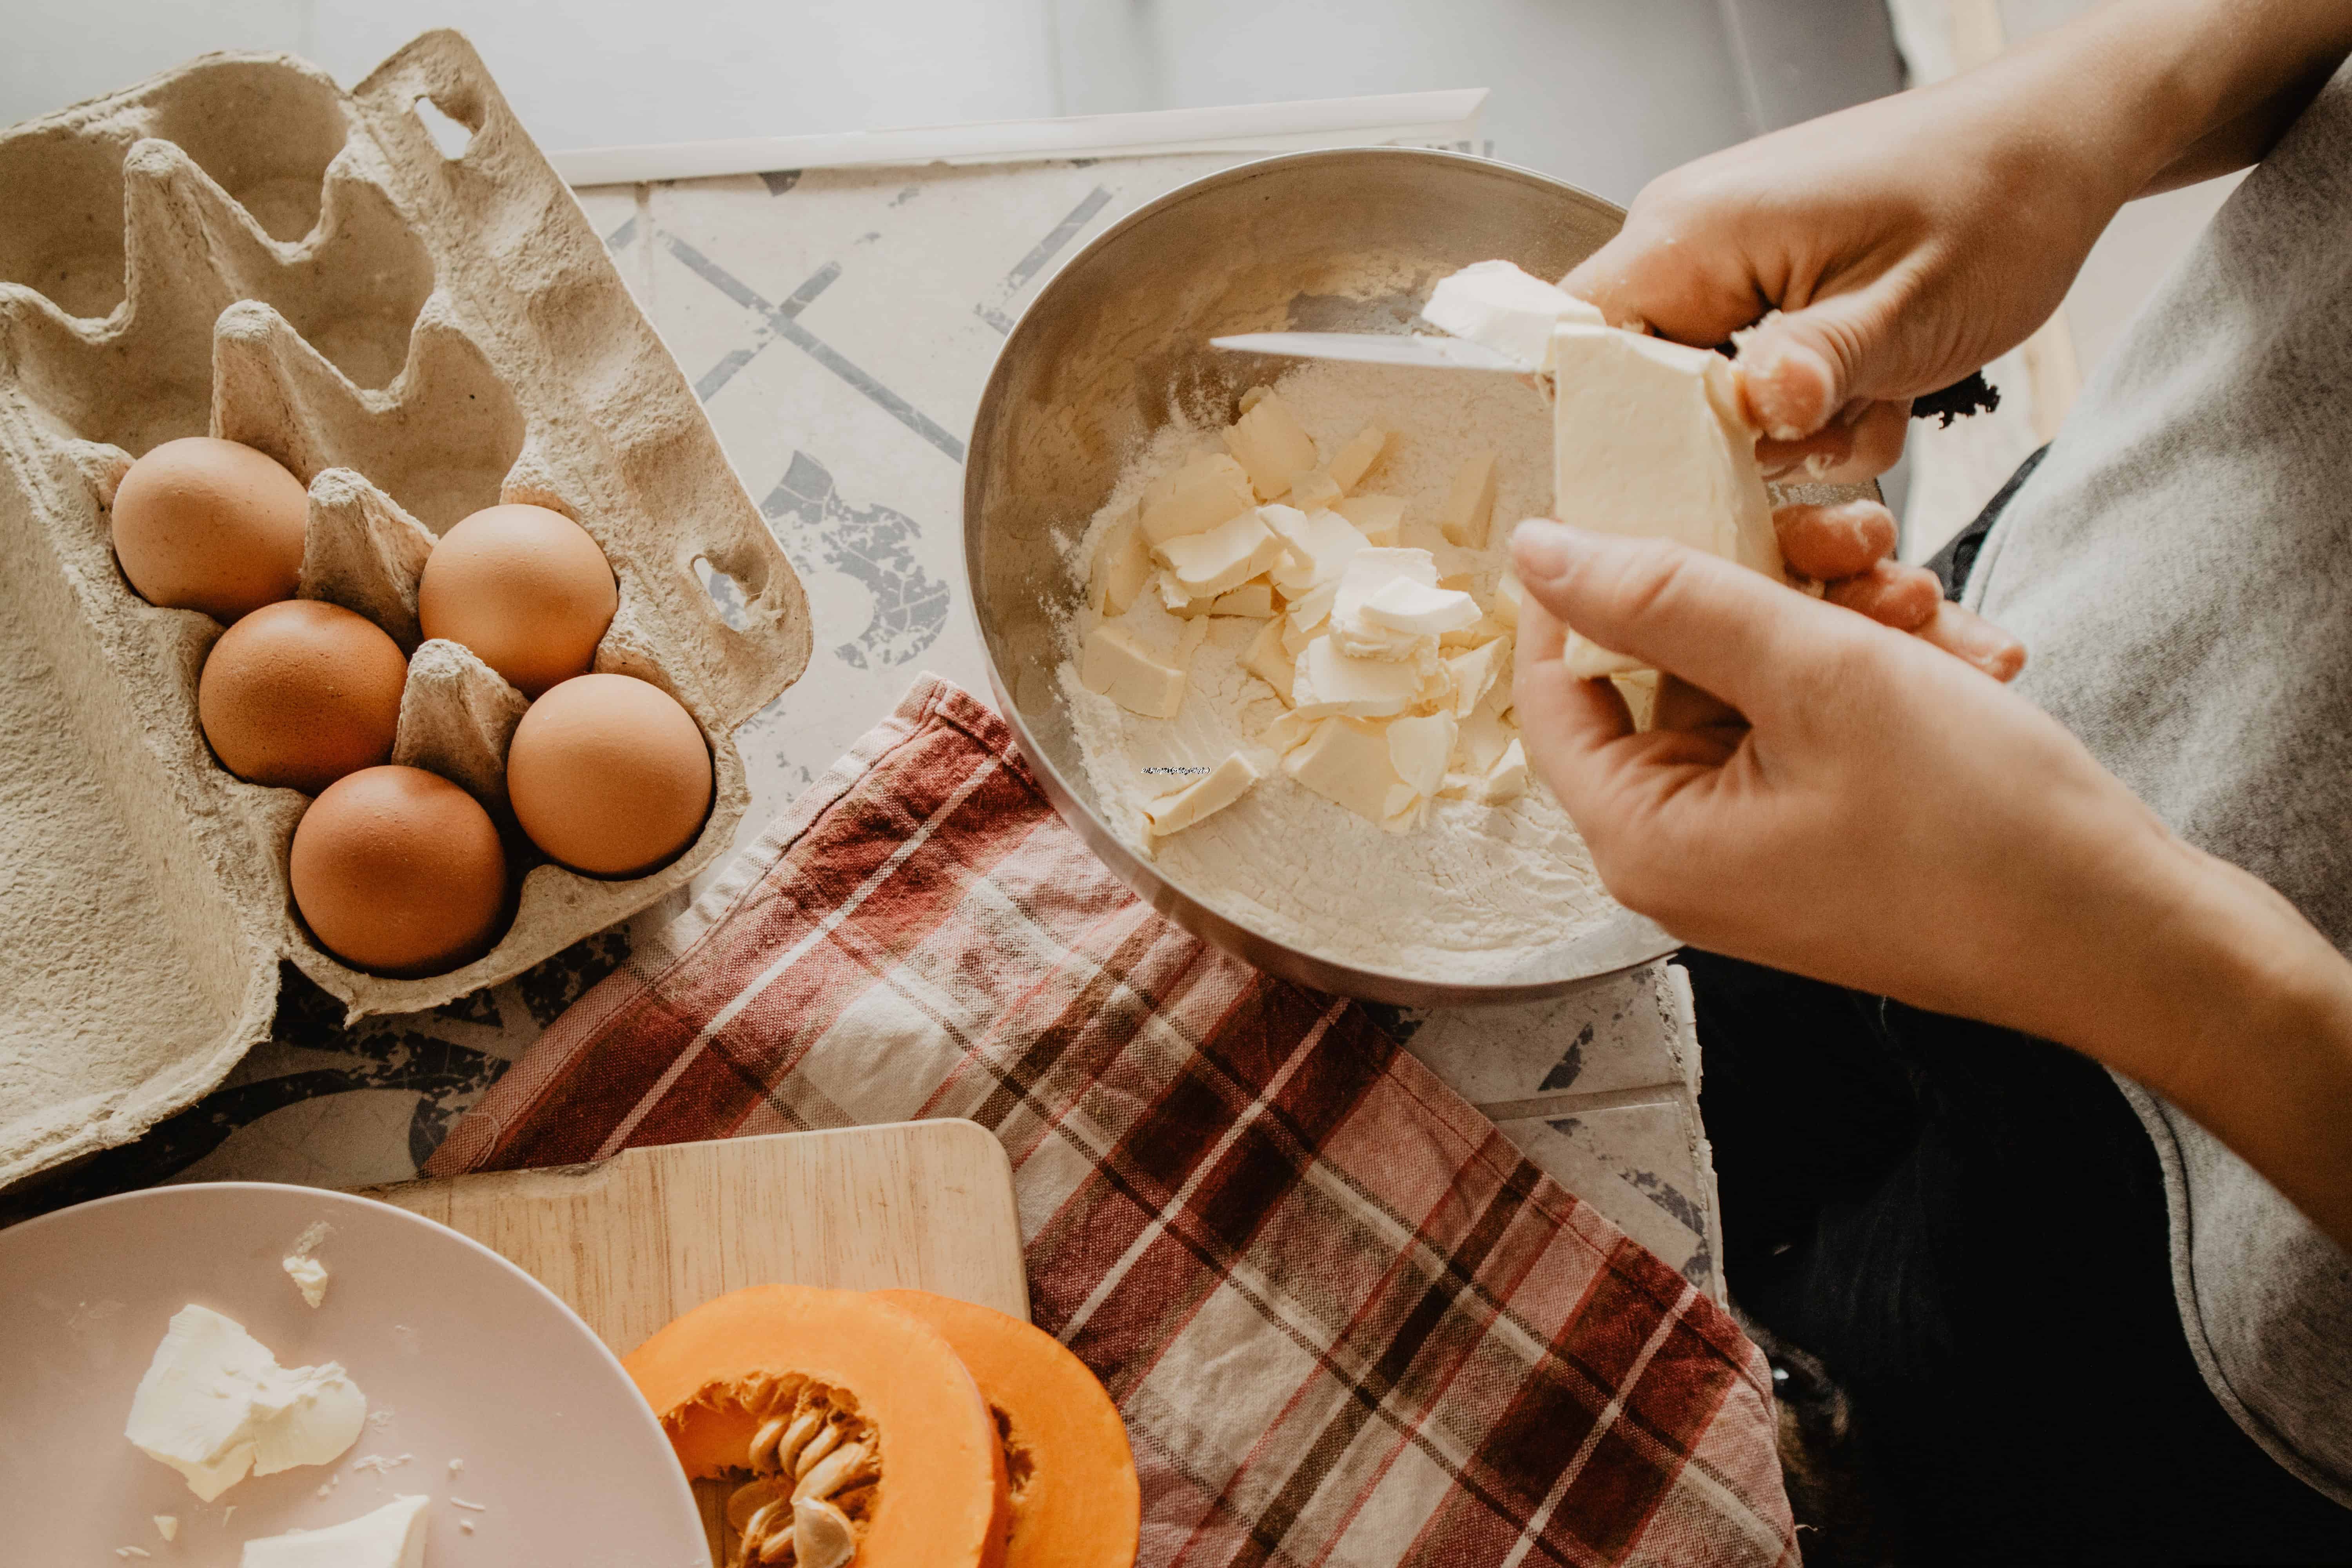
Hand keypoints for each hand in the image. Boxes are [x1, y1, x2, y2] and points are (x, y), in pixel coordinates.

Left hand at [1510, 518, 2351, 1249]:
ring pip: (1747, 683)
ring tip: (1918, 594)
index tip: (1651, 496)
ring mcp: (1751, 842)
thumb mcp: (1814, 673)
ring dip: (1830, 619)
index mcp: (1643, 837)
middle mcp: (1680, 850)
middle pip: (1658, 674)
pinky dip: (1866, 669)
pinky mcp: (1817, 828)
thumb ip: (1667, 600)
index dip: (1591, 582)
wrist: (2126, 933)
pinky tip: (1946, 641)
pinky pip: (1806, 722)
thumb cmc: (1977, 825)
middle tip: (1848, 540)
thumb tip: (1542, 551)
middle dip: (1753, 589)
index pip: (1553, 687)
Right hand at [1558, 0, 2351, 476]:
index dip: (1612, 433)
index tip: (1686, 485)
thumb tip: (1751, 412)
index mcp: (1694, 232)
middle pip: (1638, 385)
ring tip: (1872, 409)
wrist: (2058, 140)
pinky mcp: (1763, 279)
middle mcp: (1688, 237)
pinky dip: (1814, 407)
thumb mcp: (1911, 307)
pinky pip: (1749, 375)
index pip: (1580, 349)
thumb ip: (1817, 365)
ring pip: (1703, 394)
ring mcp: (1725, 259)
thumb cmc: (1998, 197)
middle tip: (1821, 444)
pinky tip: (1879, 392)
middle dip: (1726, 445)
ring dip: (1787, 432)